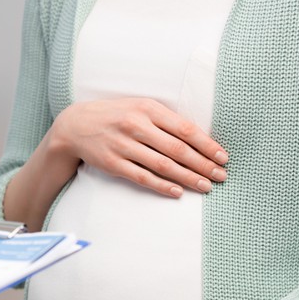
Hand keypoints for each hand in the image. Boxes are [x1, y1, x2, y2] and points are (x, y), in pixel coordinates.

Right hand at [52, 98, 228, 196]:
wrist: (76, 125)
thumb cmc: (117, 115)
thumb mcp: (140, 107)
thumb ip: (166, 120)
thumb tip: (199, 139)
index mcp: (147, 108)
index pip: (184, 129)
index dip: (206, 144)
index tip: (222, 157)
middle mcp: (136, 126)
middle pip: (177, 149)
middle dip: (202, 164)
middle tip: (221, 176)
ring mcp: (123, 146)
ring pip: (162, 165)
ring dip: (187, 177)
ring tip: (205, 186)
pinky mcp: (113, 163)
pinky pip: (142, 177)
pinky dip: (161, 186)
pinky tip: (177, 192)